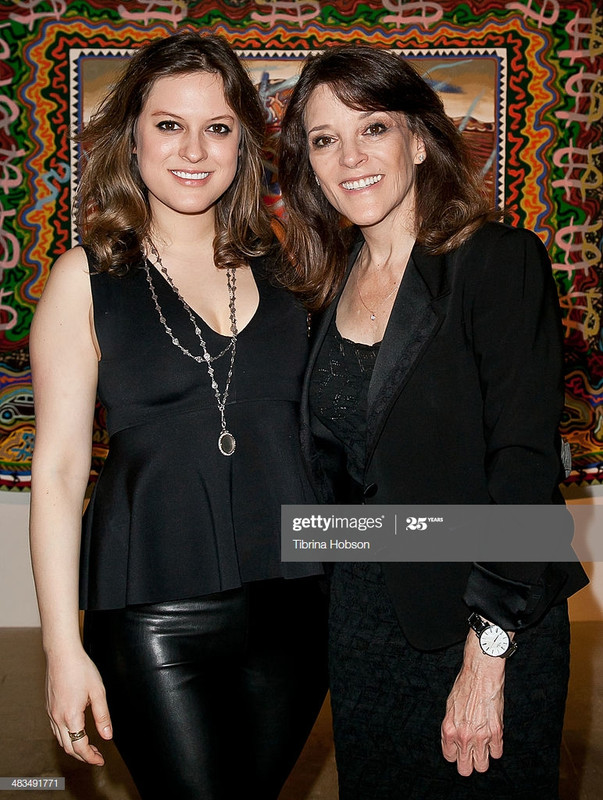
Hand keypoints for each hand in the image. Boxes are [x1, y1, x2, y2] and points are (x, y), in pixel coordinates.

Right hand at [45, 648, 112, 764]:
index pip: (80, 746)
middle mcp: (58, 718)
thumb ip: (103, 716)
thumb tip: (108, 736)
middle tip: (97, 756)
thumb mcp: (98, 692)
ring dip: (74, 747)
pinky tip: (76, 732)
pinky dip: (66, 737)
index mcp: (71, 716)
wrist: (62, 654)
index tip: (100, 760)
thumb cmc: (81, 669)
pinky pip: (56, 730)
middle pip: (68, 747)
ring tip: (88, 746)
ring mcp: (51, 713)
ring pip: (60, 740)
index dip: (91, 757)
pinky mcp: (49, 707)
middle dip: (83, 756)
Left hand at [440, 631, 505, 775]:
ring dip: (483, 758)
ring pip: (482, 766)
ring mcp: (480, 736)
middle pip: (465, 769)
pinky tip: (492, 738)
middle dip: (468, 764)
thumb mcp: (450, 707)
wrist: (481, 674)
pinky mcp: (496, 732)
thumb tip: (455, 740)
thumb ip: (452, 726)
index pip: (450, 757)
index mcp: (449, 729)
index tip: (459, 749)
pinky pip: (497, 754)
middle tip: (472, 754)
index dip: (455, 754)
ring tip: (483, 747)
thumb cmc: (465, 686)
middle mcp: (463, 736)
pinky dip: (495, 748)